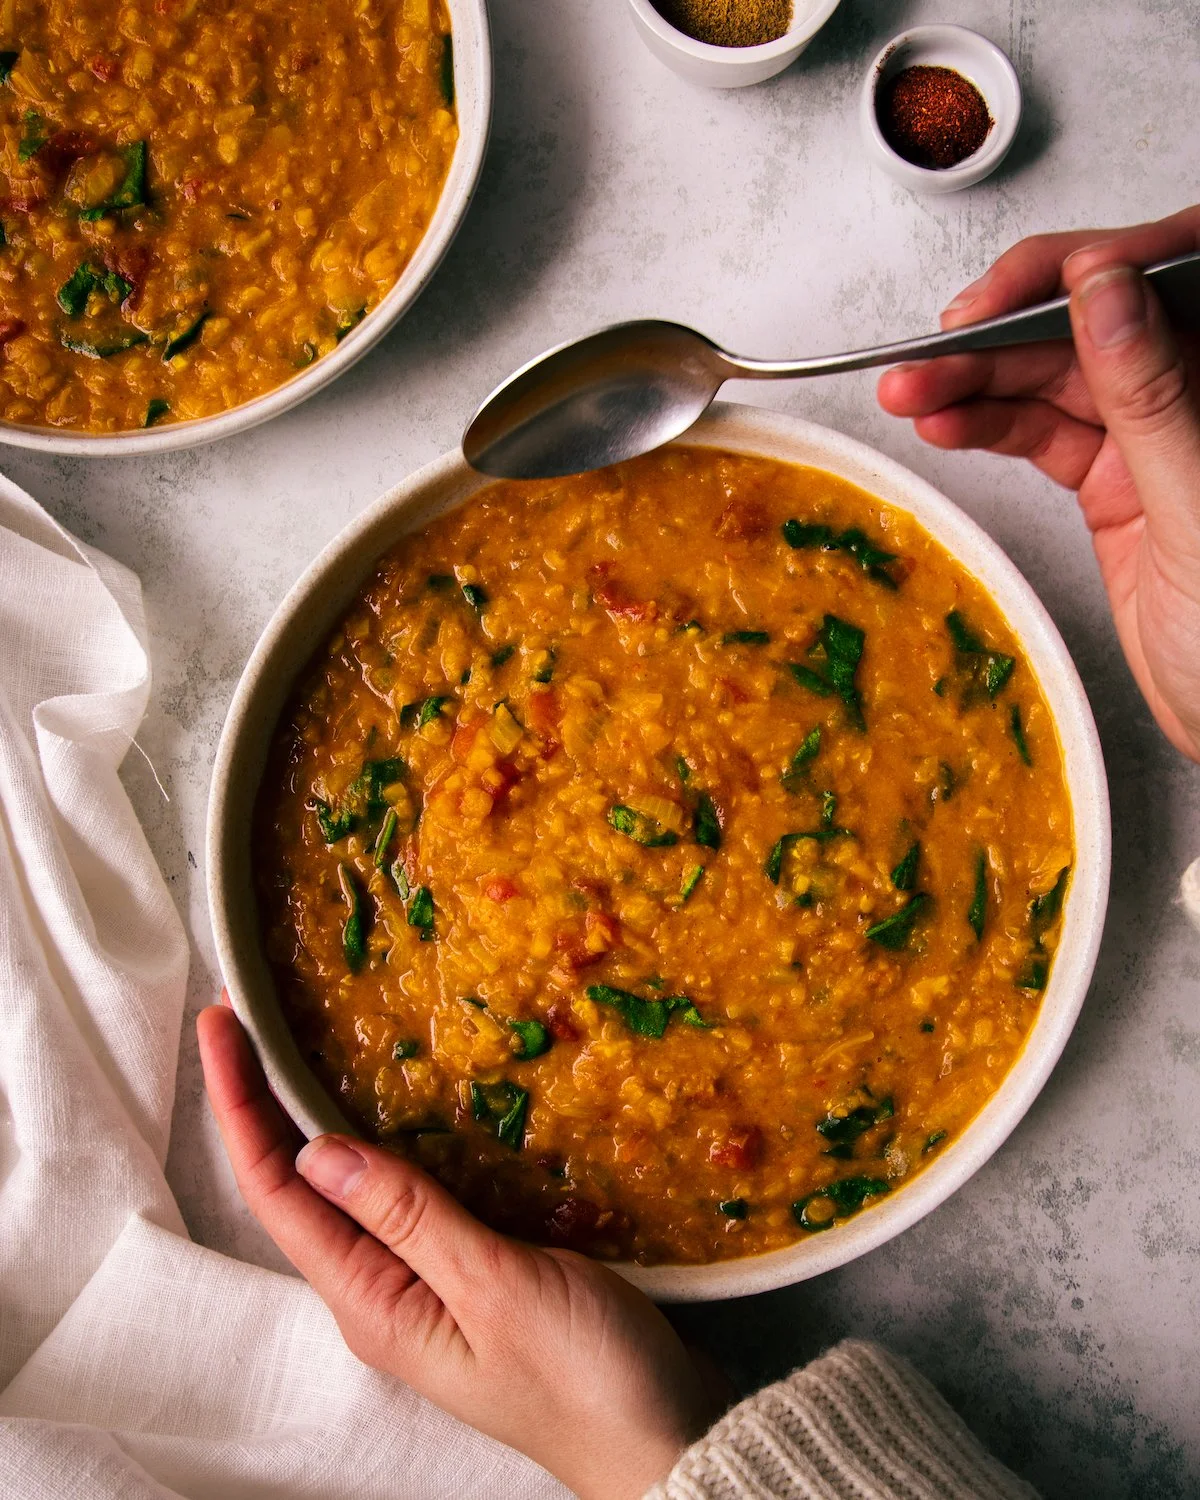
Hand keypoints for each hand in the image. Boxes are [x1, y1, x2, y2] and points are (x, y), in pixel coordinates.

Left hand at [197, 1001, 719, 1499]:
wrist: (662, 1437)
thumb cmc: (581, 1372)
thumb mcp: (494, 1286)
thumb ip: (409, 1216)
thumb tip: (315, 1150)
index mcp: (372, 1302)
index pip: (279, 1192)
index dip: (242, 1106)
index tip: (221, 1026)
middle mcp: (383, 1292)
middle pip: (301, 1186)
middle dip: (264, 1103)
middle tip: (244, 1017)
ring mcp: (426, 1284)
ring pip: (353, 1188)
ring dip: (318, 1118)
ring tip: (295, 1045)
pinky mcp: (473, 1272)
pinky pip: (411, 1197)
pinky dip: (392, 1143)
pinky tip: (403, 1107)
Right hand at [878, 205, 1199, 762]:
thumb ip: (1153, 398)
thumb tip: (1106, 292)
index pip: (1169, 269)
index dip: (1088, 264)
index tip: (1019, 292)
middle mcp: (1198, 391)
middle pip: (1092, 321)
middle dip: (1005, 329)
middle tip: (933, 351)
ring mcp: (1155, 438)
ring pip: (1056, 378)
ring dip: (977, 380)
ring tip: (911, 390)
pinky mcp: (1116, 484)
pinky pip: (1044, 435)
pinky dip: (990, 426)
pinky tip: (946, 422)